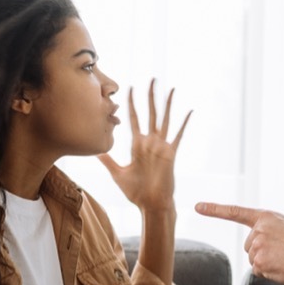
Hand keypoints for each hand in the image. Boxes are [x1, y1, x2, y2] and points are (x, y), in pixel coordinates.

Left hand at [98, 80, 190, 214]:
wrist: (150, 205)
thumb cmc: (136, 192)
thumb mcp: (117, 173)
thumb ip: (107, 160)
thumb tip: (94, 151)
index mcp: (137, 145)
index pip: (134, 118)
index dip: (132, 103)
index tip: (130, 88)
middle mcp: (150, 142)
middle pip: (150, 113)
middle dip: (150, 96)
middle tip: (151, 79)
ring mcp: (161, 147)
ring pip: (164, 119)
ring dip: (167, 104)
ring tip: (170, 88)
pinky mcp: (171, 153)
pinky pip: (178, 135)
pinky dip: (184, 124)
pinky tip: (189, 111)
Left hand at [195, 202, 283, 284]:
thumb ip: (266, 230)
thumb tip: (253, 246)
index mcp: (265, 218)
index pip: (235, 212)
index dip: (215, 210)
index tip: (197, 207)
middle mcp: (259, 229)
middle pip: (249, 246)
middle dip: (262, 252)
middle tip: (283, 252)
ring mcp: (258, 245)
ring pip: (253, 259)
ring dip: (266, 263)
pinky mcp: (259, 262)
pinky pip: (257, 271)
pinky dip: (268, 273)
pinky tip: (281, 268)